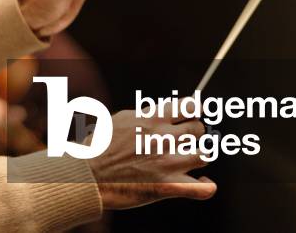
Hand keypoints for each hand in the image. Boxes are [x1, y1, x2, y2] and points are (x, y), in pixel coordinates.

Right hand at [88, 111, 216, 208]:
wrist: (88, 175)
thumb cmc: (100, 147)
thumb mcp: (122, 119)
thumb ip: (147, 115)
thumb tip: (165, 112)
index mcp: (152, 118)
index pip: (190, 107)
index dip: (194, 110)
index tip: (192, 114)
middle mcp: (163, 138)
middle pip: (199, 130)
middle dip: (194, 134)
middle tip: (184, 140)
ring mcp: (168, 163)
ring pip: (205, 155)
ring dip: (199, 156)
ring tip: (190, 159)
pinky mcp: (168, 187)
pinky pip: (203, 189)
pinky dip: (207, 186)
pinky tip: (204, 182)